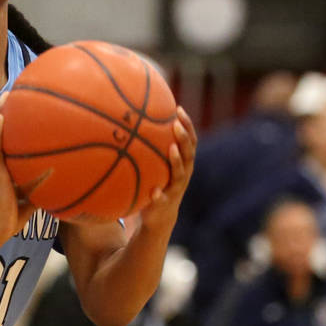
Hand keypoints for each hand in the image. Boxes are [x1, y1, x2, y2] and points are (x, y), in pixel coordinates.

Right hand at [0, 92, 38, 247]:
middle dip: (6, 112)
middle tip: (14, 93)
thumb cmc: (14, 217)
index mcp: (10, 167)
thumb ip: (44, 186)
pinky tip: (2, 116)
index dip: (16, 126)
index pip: (12, 142)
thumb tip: (62, 175)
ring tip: (6, 95)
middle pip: (3, 131)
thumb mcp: (35, 198)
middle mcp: (3, 162)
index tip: (24, 109)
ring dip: (0, 113)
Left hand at [138, 106, 196, 231]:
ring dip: (177, 161)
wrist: (160, 217)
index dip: (187, 125)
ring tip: (171, 149)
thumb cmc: (157, 183)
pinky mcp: (165, 204)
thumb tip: (135, 121)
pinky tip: (154, 191)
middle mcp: (184, 174)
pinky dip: (159, 195)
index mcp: (184, 163)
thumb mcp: (157, 166)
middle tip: (176, 125)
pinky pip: (164, 199)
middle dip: (184, 138)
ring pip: (180, 174)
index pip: (190, 141)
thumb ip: (152, 148)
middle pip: (189, 154)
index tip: (179, 109)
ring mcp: (176, 189)